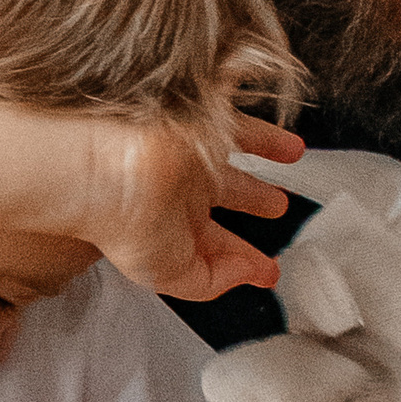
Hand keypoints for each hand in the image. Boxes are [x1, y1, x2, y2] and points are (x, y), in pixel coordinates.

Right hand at [84, 112, 301, 305]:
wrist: (108, 172)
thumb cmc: (125, 225)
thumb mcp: (172, 276)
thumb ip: (212, 282)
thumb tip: (250, 274)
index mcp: (173, 227)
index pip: (217, 244)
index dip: (244, 259)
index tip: (268, 270)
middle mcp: (184, 187)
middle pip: (231, 193)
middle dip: (256, 202)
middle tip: (278, 207)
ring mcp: (193, 152)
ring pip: (238, 149)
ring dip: (266, 152)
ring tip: (292, 152)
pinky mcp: (201, 121)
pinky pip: (241, 119)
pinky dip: (263, 124)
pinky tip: (280, 119)